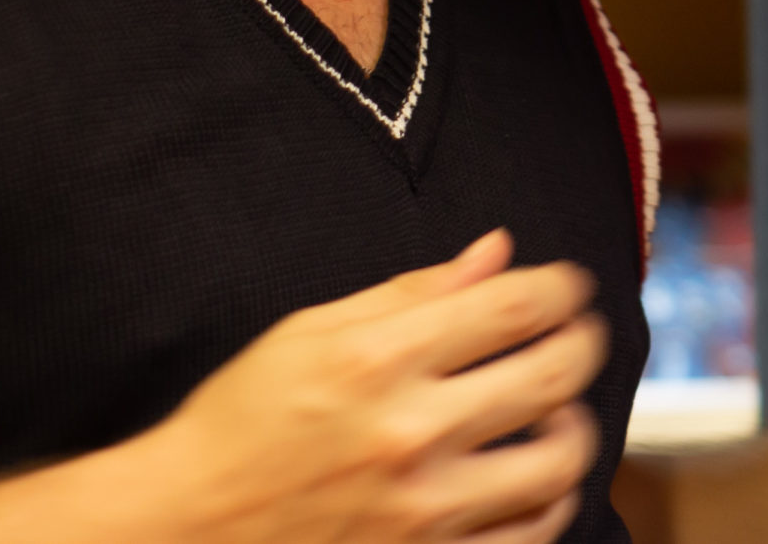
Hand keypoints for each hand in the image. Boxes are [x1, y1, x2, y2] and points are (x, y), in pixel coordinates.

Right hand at [131, 230, 607, 543]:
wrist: (181, 529)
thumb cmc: (241, 423)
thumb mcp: (311, 333)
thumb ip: (415, 292)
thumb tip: (499, 250)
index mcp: (378, 361)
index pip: (515, 306)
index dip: (562, 288)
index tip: (567, 287)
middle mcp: (407, 434)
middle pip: (554, 375)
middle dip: (586, 343)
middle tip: (581, 335)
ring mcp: (421, 511)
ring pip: (559, 463)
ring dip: (576, 427)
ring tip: (557, 412)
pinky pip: (531, 535)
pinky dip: (548, 502)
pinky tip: (532, 478)